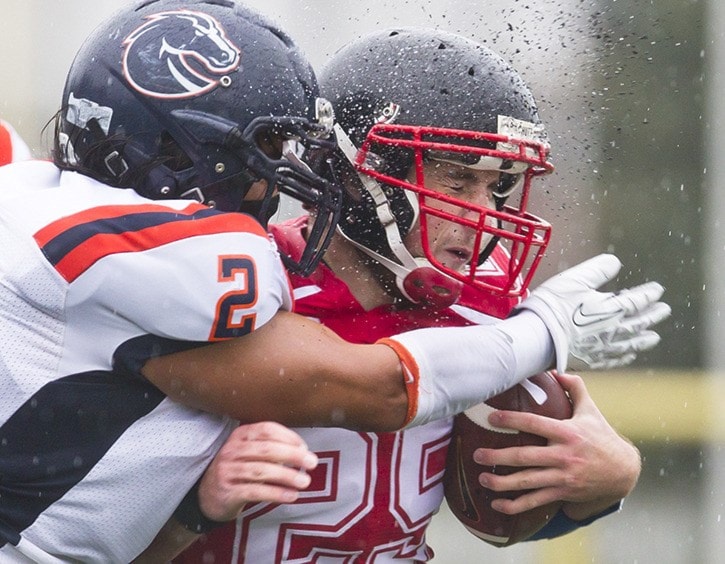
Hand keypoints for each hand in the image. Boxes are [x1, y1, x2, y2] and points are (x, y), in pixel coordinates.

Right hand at [198, 421, 317, 521]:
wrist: (207, 495)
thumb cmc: (237, 469)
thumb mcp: (248, 452)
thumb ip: (269, 447)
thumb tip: (302, 450)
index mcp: (240, 435)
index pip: (266, 429)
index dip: (288, 436)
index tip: (304, 447)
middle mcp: (232, 450)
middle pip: (266, 449)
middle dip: (292, 455)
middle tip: (312, 462)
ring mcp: (228, 471)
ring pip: (261, 471)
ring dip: (287, 476)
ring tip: (305, 481)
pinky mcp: (228, 492)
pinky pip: (256, 491)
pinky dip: (276, 493)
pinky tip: (291, 495)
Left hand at [472, 372, 640, 518]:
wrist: (623, 471)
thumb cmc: (601, 436)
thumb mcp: (591, 410)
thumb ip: (575, 388)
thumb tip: (556, 370)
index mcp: (568, 432)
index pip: (535, 423)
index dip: (512, 420)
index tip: (492, 418)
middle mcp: (564, 456)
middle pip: (525, 457)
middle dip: (498, 457)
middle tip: (477, 454)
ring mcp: (563, 477)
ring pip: (527, 482)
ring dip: (502, 483)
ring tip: (481, 479)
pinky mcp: (562, 493)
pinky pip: (535, 501)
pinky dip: (515, 505)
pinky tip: (497, 505)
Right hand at [515, 254, 670, 371]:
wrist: (537, 339)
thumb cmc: (553, 306)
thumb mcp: (574, 278)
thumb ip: (598, 269)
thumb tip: (616, 262)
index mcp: (612, 309)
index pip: (638, 300)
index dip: (649, 294)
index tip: (658, 290)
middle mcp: (613, 330)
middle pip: (640, 322)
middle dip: (653, 315)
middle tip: (664, 310)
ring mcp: (603, 348)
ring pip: (632, 344)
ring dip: (644, 339)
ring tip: (654, 337)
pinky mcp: (591, 362)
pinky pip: (616, 360)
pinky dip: (626, 357)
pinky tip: (629, 355)